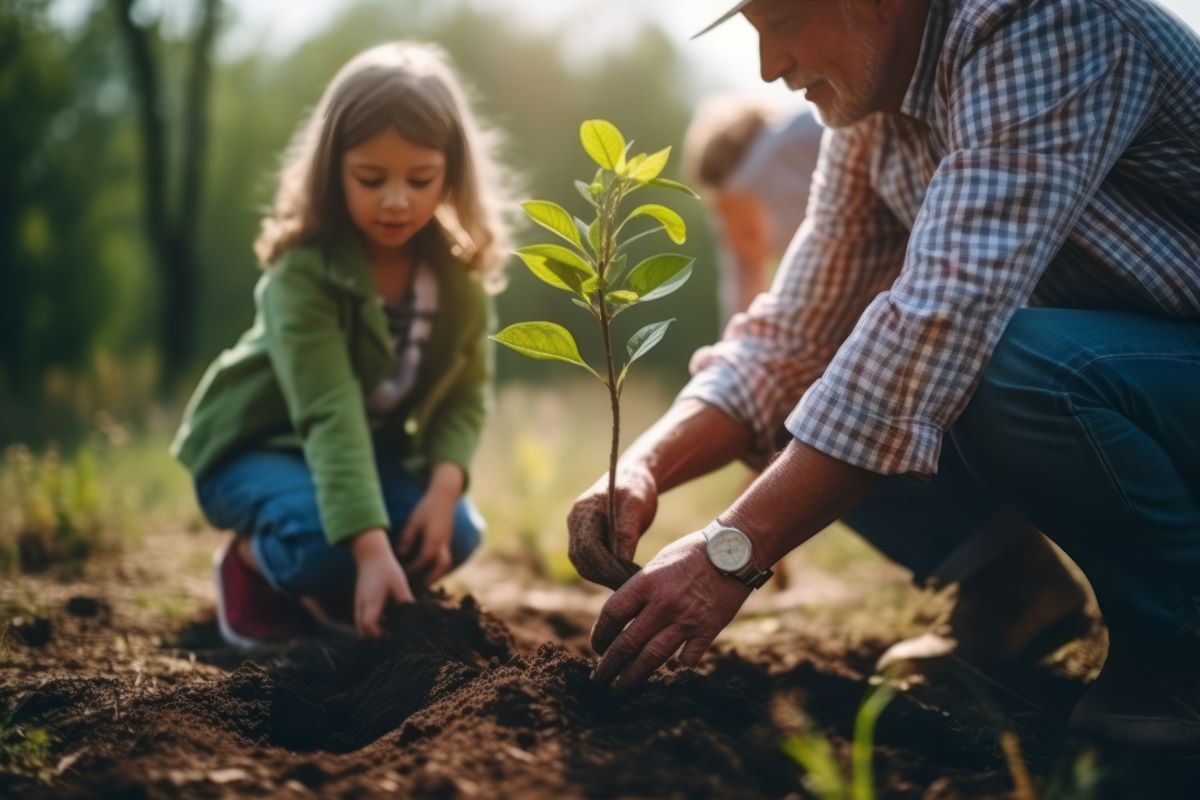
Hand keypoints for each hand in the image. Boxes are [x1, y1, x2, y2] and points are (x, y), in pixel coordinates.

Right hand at [351, 529, 414, 637]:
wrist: (370, 556)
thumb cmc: (386, 569)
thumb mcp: (400, 584)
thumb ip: (405, 601)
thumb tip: (416, 617)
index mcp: (371, 602)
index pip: (369, 626)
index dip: (379, 636)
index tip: (394, 638)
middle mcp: (361, 606)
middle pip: (362, 632)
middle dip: (375, 639)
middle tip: (393, 639)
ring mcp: (358, 605)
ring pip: (361, 628)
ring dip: (373, 633)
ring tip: (391, 632)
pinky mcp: (360, 604)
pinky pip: (362, 621)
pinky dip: (371, 626)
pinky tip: (387, 622)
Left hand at [397, 464, 462, 585]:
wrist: (445, 497)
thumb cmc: (426, 508)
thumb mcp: (413, 521)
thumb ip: (407, 538)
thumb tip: (400, 555)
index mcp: (434, 539)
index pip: (423, 559)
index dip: (412, 569)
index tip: (401, 576)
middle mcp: (444, 544)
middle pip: (440, 567)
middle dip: (430, 578)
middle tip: (417, 589)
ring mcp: (448, 544)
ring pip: (445, 565)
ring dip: (435, 575)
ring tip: (422, 584)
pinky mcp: (447, 543)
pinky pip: (444, 560)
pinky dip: (437, 569)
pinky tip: (427, 573)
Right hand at [566, 463, 657, 588]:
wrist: (633, 477)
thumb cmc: (636, 488)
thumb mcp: (635, 506)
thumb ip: (626, 532)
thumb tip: (622, 561)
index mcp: (583, 511)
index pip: (588, 547)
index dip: (606, 566)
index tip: (628, 577)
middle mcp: (575, 522)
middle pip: (581, 559)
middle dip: (604, 575)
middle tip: (629, 585)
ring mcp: (577, 530)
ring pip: (582, 564)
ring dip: (602, 577)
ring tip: (627, 583)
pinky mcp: (585, 538)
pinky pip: (588, 561)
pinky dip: (603, 572)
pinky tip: (622, 576)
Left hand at [590, 531, 751, 688]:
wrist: (735, 550)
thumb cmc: (693, 552)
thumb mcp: (659, 563)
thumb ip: (642, 589)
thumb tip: (622, 616)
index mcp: (646, 582)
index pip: (612, 615)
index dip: (600, 635)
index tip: (597, 646)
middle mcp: (663, 603)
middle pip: (627, 642)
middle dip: (609, 665)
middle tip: (598, 681)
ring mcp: (686, 619)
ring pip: (652, 657)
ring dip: (633, 676)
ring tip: (620, 688)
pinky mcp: (708, 629)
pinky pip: (687, 659)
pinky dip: (676, 669)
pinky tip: (667, 676)